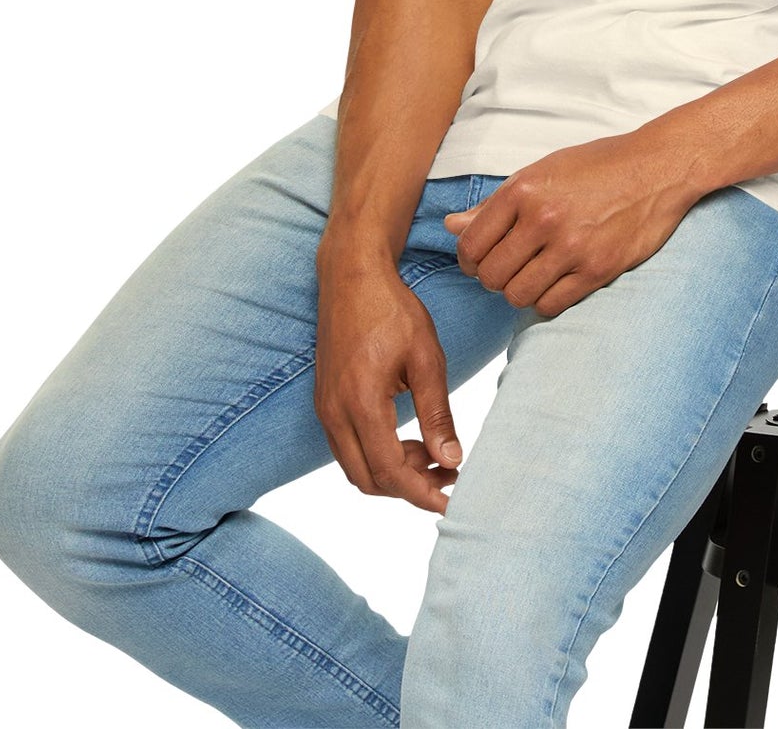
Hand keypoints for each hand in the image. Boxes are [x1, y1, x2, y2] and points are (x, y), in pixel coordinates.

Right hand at [313, 253, 464, 514]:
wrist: (352, 277)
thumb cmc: (392, 310)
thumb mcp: (426, 357)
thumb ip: (437, 413)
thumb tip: (450, 461)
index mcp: (360, 403)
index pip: (389, 472)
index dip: (421, 494)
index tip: (452, 501)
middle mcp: (334, 413)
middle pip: (368, 480)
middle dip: (409, 488)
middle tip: (448, 477)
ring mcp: (326, 409)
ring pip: (356, 468)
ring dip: (393, 473)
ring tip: (434, 456)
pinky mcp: (326, 402)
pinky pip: (349, 448)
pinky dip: (378, 455)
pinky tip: (409, 438)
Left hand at [443, 131, 699, 318]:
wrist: (657, 167)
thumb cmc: (598, 166)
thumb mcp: (542, 172)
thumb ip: (496, 204)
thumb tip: (452, 226)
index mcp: (523, 189)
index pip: (470, 245)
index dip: (469, 260)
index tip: (480, 260)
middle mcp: (543, 218)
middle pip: (490, 275)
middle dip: (492, 278)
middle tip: (508, 270)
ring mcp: (571, 246)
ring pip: (517, 295)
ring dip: (518, 292)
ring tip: (532, 276)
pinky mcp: (597, 269)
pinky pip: (550, 305)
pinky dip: (546, 301)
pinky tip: (555, 283)